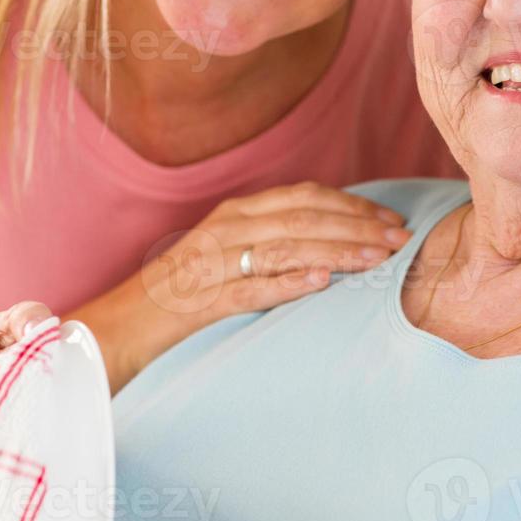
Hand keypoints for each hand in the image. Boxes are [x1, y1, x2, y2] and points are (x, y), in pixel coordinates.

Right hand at [95, 182, 410, 391]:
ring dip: (337, 252)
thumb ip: (268, 239)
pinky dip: (288, 283)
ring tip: (376, 261)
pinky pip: (251, 288)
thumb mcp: (226, 251)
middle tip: (398, 241)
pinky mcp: (203, 301)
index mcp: (234, 212)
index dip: (351, 205)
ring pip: (285, 248)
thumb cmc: (181, 290)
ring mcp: (213, 263)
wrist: (122, 323)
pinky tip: (322, 283)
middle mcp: (225, 229)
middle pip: (302, 218)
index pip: (303, 197)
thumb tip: (328, 241)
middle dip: (356, 227)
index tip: (389, 219)